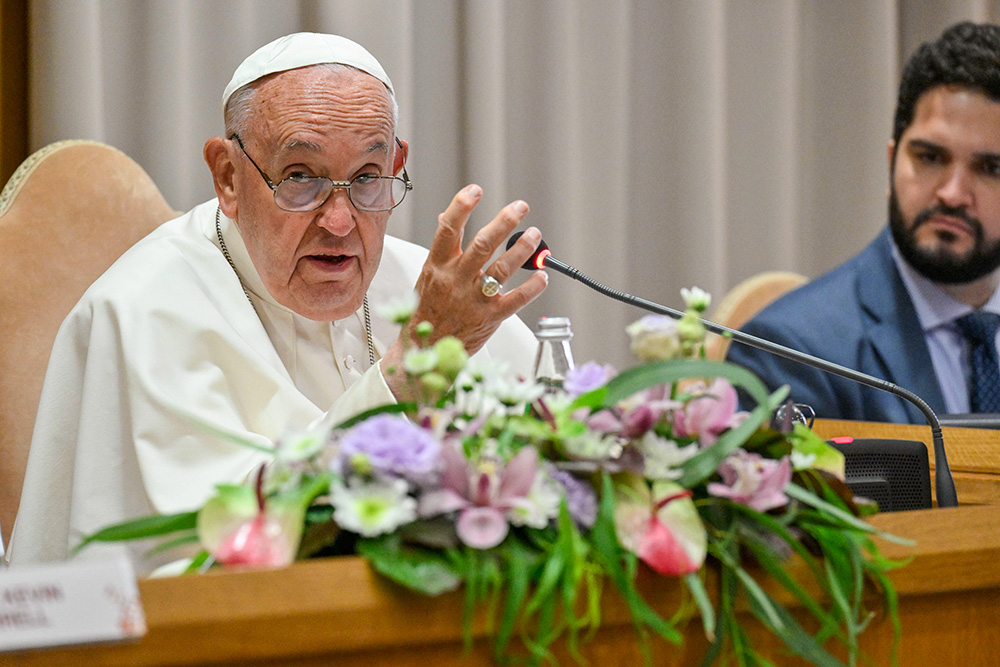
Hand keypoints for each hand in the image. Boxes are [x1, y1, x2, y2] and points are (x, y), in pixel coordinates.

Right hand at [381, 184, 547, 397]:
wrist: (425, 350)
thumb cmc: (426, 312)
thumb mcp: (427, 276)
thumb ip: (441, 248)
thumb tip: (447, 216)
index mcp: (438, 266)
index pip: (448, 229)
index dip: (462, 206)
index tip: (476, 190)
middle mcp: (456, 280)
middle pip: (482, 244)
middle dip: (504, 221)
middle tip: (520, 207)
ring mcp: (473, 299)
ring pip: (502, 268)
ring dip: (522, 249)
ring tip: (535, 235)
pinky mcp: (489, 318)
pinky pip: (515, 300)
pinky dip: (532, 287)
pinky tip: (542, 276)